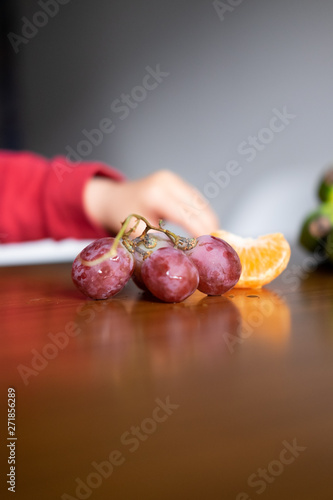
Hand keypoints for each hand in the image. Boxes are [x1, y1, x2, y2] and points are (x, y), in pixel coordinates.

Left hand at [84, 170, 218, 236]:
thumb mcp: (137, 232)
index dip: (200, 231)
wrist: (111, 198)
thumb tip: (181, 256)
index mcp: (156, 194)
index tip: (207, 247)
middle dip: (208, 226)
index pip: (187, 215)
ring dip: (208, 220)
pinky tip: (204, 228)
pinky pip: (195, 199)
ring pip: (200, 202)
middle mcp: (167, 182)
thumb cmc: (121, 216)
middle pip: (198, 206)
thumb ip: (158, 242)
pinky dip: (201, 214)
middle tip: (214, 246)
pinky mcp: (176, 181)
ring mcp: (173, 179)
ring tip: (211, 239)